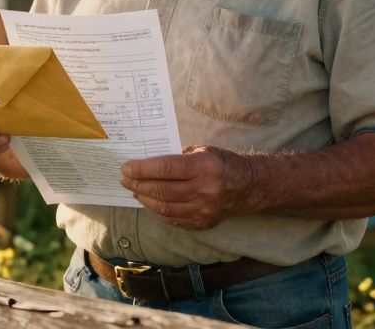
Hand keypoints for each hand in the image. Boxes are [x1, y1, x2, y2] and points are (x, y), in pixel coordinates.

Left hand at [119, 145, 255, 230]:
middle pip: (162, 190)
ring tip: (134, 190)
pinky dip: (158, 211)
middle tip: (124, 179)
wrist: (249, 186)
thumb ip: (177, 157)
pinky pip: (173, 219)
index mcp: (204, 167)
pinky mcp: (203, 223)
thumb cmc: (222, 163)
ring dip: (145, 199)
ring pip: (165, 207)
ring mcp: (204, 210)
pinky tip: (150, 202)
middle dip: (138, 184)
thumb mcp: (203, 151)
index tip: (126, 167)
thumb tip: (148, 162)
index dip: (142, 169)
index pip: (166, 168)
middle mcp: (204, 190)